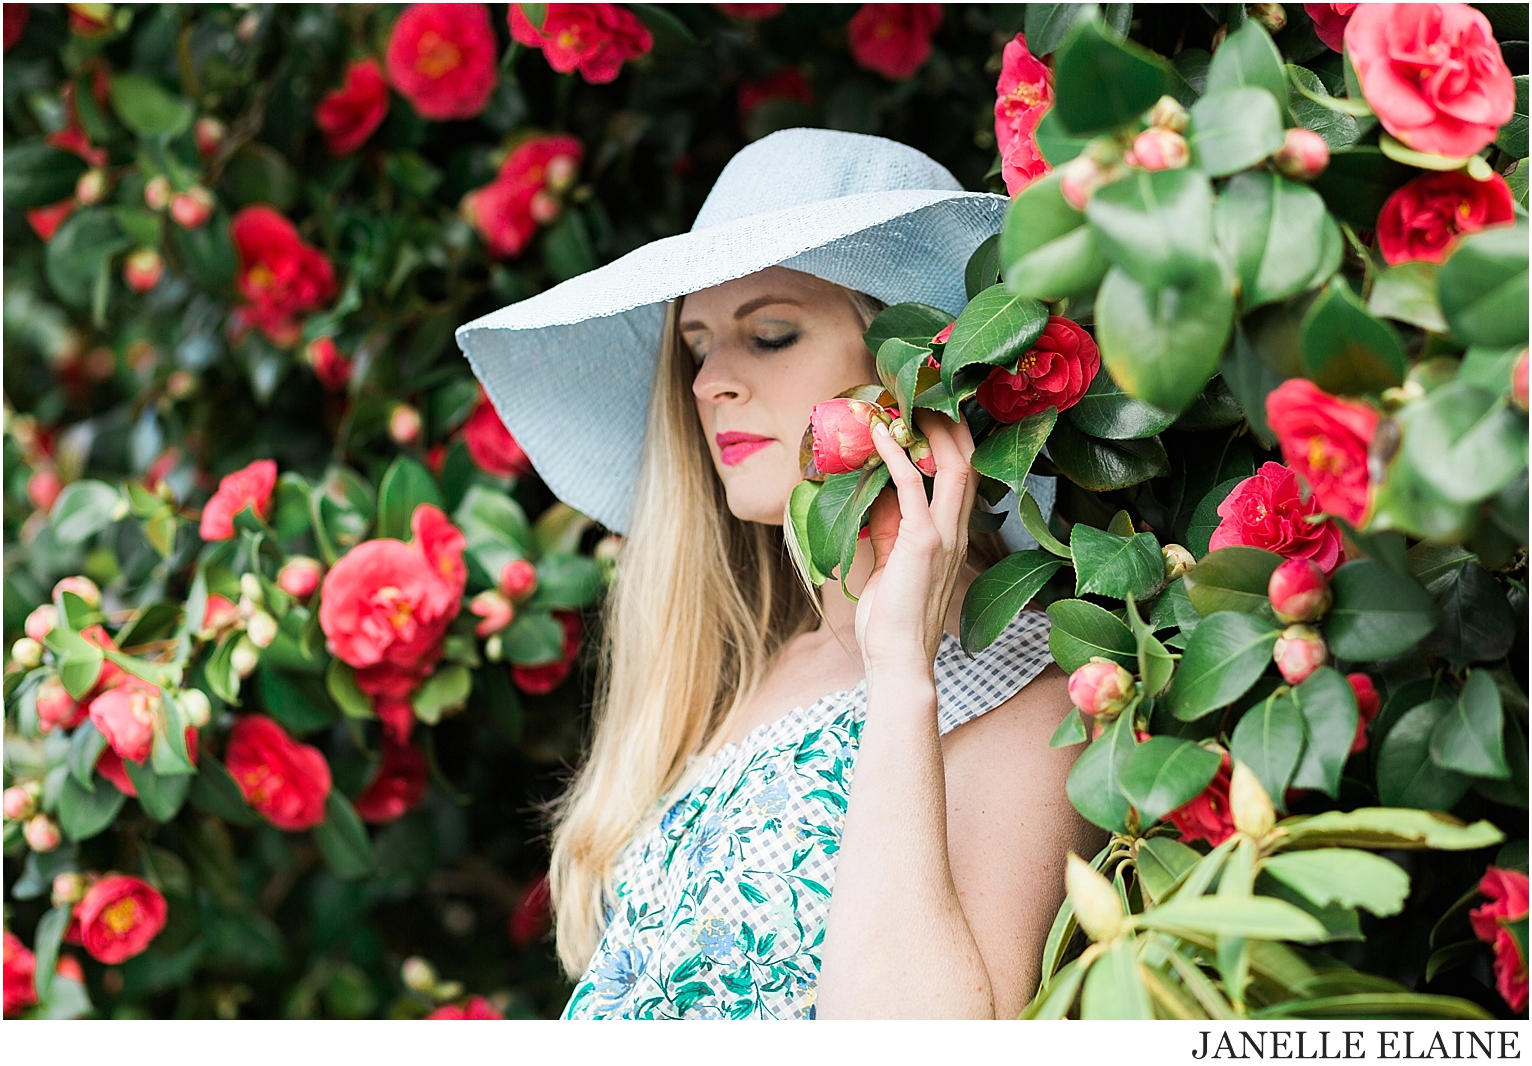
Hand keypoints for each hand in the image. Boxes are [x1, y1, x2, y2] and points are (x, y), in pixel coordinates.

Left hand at [853, 409, 979, 673]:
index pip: (963, 476)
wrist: (897, 657)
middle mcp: (956, 531)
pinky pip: (912, 485)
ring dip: (930, 429)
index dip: (952, 440)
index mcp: (952, 536)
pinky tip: (880, 434)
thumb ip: (890, 527)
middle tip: (924, 394)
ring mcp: (943, 535)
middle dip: (949, 423)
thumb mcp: (892, 562)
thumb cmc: (891, 618)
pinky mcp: (922, 541)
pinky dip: (896, 455)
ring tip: (906, 402)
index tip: (929, 411)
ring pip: (953, 465)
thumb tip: (877, 492)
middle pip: (968, 461)